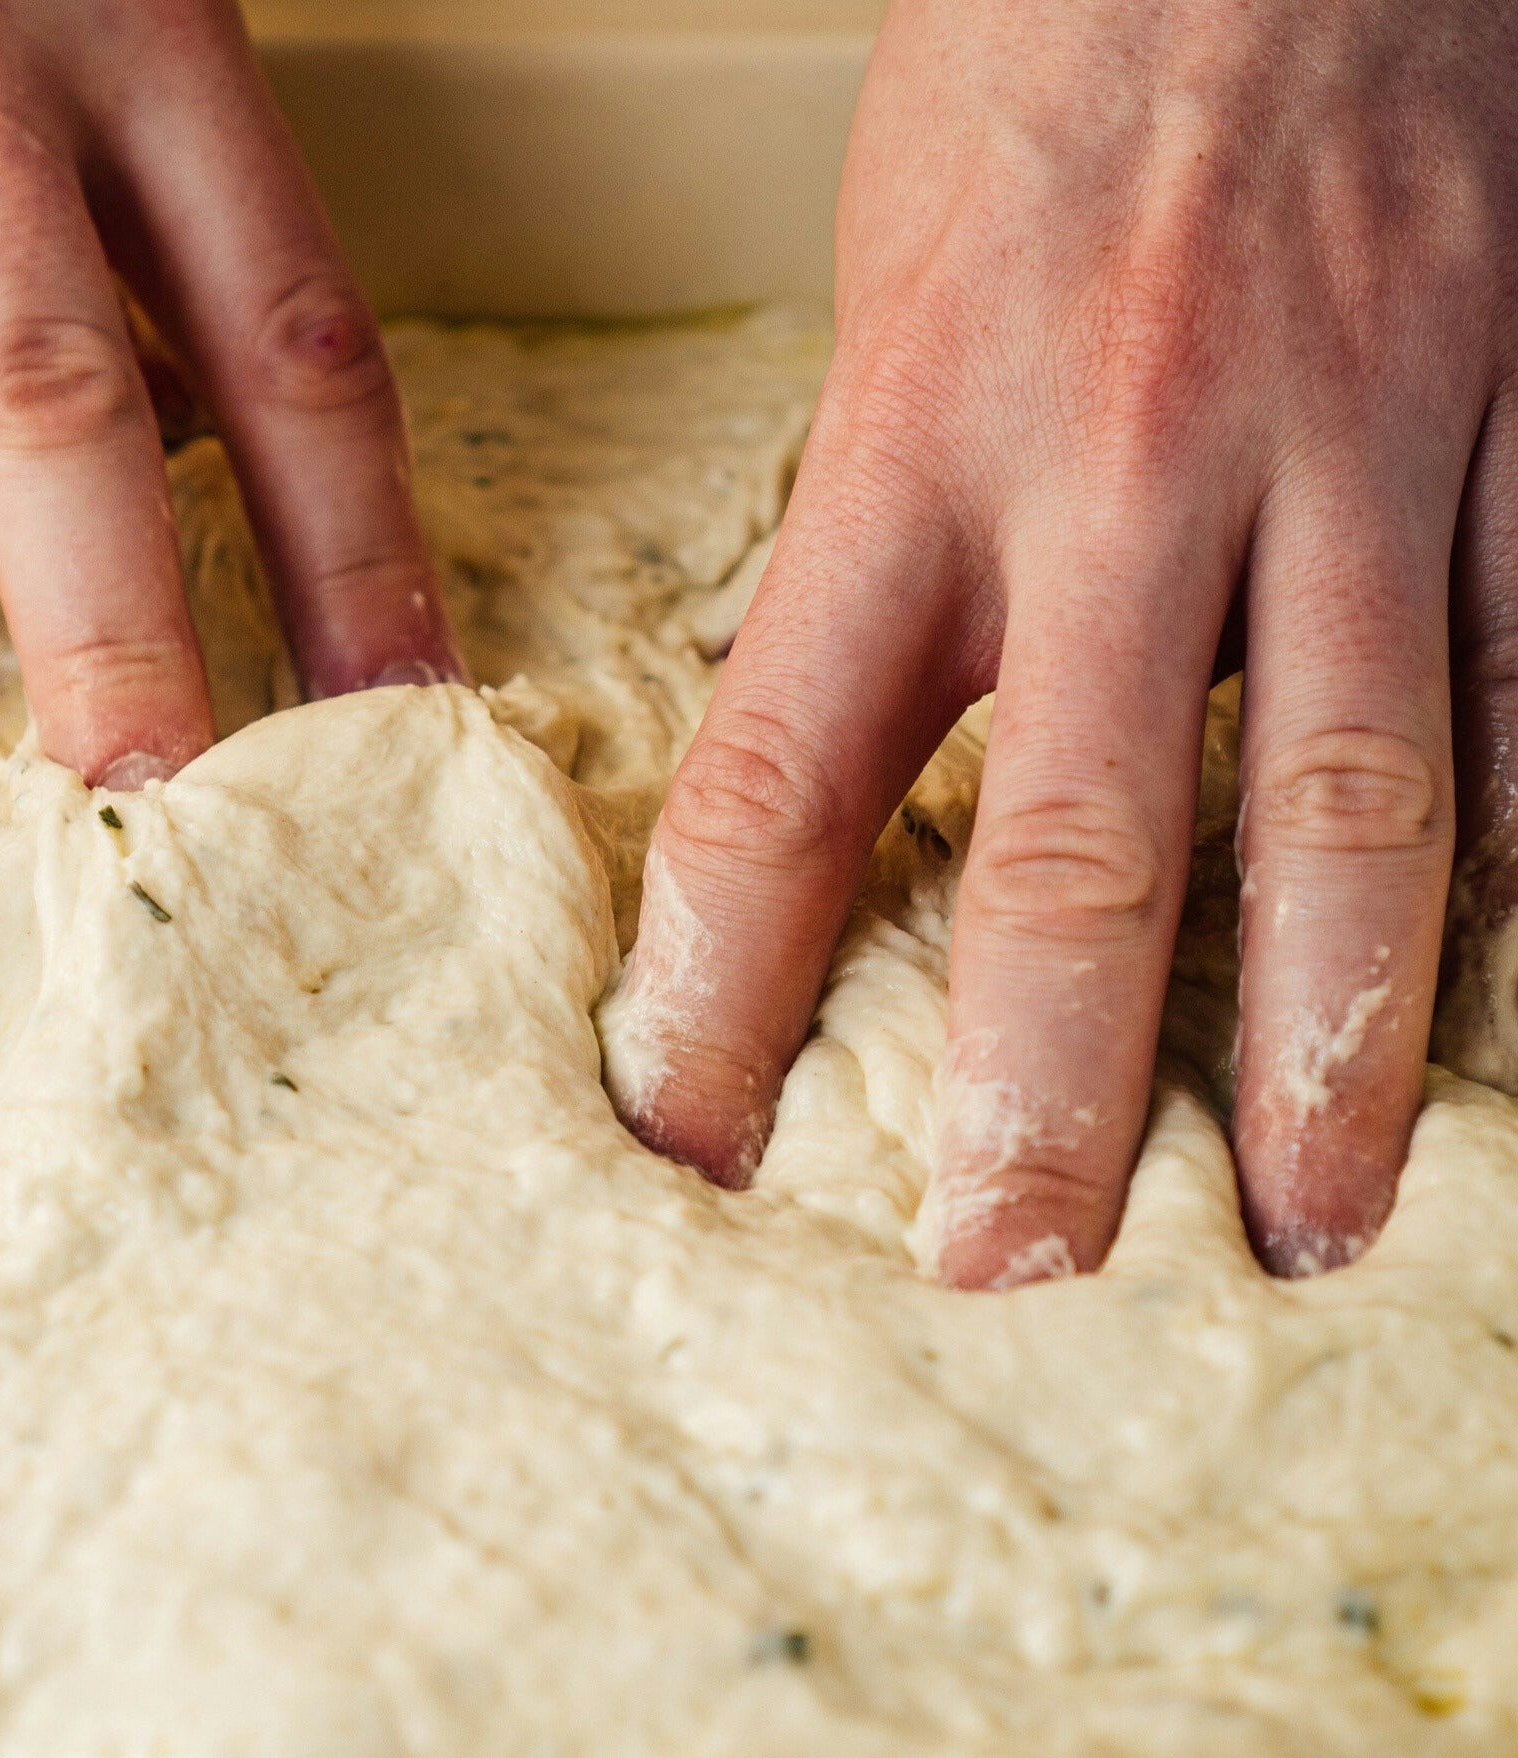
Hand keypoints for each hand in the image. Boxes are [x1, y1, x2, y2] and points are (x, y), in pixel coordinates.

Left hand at [604, 0, 1517, 1284]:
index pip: (785, 780)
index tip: (686, 1149)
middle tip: (1012, 1273)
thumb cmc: (1039, 85)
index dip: (721, 989)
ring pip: (1355, 804)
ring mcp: (1359, 452)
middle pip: (1079, 842)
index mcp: (920, 449)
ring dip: (1329, 1045)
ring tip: (1303, 1226)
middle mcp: (1131, 474)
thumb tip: (832, 794)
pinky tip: (1489, 1012)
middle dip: (1043, 1085)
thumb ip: (876, 557)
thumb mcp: (884, 314)